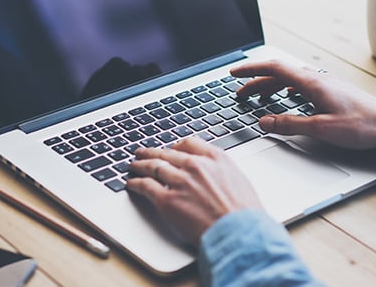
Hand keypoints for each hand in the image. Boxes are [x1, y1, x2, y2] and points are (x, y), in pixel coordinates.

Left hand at [126, 137, 262, 243]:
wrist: (238, 232)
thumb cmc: (244, 214)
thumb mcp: (238, 181)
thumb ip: (221, 172)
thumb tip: (214, 175)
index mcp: (214, 158)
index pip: (188, 143)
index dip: (176, 146)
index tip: (170, 148)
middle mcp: (195, 165)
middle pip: (167, 153)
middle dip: (152, 152)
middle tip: (143, 153)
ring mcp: (180, 181)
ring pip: (153, 166)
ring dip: (140, 165)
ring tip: (133, 166)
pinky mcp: (167, 199)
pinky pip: (146, 186)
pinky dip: (136, 183)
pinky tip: (132, 183)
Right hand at [231, 60, 375, 151]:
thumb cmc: (362, 126)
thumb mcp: (321, 129)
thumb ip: (290, 124)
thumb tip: (264, 122)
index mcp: (312, 83)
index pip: (274, 69)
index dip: (251, 70)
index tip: (234, 74)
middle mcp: (318, 79)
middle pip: (279, 73)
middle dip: (256, 80)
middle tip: (240, 92)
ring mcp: (326, 84)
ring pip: (291, 79)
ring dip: (270, 86)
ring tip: (257, 97)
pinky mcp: (333, 92)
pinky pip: (302, 85)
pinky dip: (287, 89)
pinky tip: (287, 98)